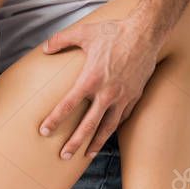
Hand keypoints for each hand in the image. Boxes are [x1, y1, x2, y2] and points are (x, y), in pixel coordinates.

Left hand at [38, 14, 160, 157]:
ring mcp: (123, 96)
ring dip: (96, 142)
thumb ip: (61, 40)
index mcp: (91, 79)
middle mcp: (107, 92)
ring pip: (108, 126)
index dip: (55, 120)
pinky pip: (123, 117)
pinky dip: (113, 128)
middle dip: (74, 142)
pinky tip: (107, 134)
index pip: (68, 105)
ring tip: (87, 155)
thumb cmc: (114, 32)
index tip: (44, 131)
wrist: (145, 33)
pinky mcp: (135, 95)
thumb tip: (44, 48)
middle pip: (88, 124)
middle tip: (63, 156)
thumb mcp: (84, 32)